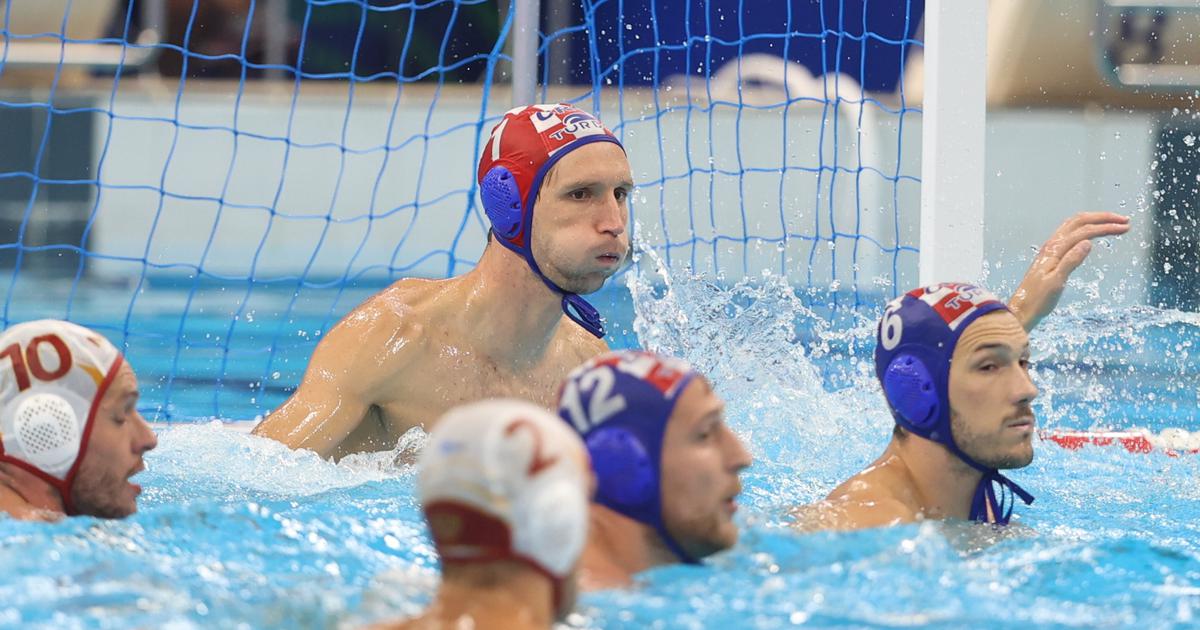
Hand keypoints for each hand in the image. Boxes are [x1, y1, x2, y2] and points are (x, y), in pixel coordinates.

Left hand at [1008, 212, 1130, 330]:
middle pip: (1079, 222)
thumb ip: (1071, 261)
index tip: (1125, 227)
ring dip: (1094, 222)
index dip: (1105, 227)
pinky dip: (1085, 229)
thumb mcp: (1056, 282)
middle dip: (1102, 218)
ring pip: (1074, 226)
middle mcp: (1052, 245)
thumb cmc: (1038, 300)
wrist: (1021, 310)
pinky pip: (1070, 235)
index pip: (1084, 231)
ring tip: (1114, 224)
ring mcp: (1051, 249)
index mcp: (1054, 250)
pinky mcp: (1052, 256)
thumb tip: (1088, 242)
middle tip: (1124, 221)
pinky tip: (1093, 235)